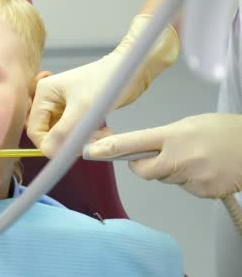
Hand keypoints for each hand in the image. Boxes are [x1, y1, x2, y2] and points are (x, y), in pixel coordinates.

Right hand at [27, 15, 179, 156]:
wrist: (133, 69)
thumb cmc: (108, 81)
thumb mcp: (83, 109)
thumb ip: (64, 132)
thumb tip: (48, 152)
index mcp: (44, 94)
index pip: (35, 130)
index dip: (50, 144)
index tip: (71, 151)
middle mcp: (50, 100)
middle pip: (49, 134)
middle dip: (68, 142)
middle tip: (90, 142)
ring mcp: (63, 106)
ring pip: (64, 136)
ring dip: (82, 141)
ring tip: (102, 135)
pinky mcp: (77, 112)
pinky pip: (76, 133)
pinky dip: (88, 137)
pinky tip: (104, 131)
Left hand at [87, 113, 241, 197]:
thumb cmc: (225, 131)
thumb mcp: (190, 125)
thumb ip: (164, 137)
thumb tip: (142, 149)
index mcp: (175, 135)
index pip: (134, 142)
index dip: (110, 148)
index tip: (90, 150)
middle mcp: (180, 157)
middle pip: (143, 171)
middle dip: (143, 166)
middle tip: (158, 156)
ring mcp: (192, 177)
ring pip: (165, 179)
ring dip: (172, 172)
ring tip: (197, 158)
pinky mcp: (202, 191)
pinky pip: (184, 188)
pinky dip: (191, 181)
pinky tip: (207, 169)